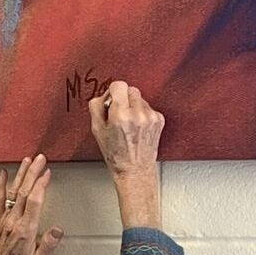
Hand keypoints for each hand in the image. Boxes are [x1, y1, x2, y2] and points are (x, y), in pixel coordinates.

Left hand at [0, 154, 63, 254]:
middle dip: (33, 172)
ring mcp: (6, 218)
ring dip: (21, 174)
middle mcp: (14, 220)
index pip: (34, 201)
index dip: (41, 184)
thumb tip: (58, 230)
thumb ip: (49, 244)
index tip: (47, 173)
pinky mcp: (0, 219)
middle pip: (24, 191)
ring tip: (27, 160)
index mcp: (26, 228)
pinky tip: (2, 173)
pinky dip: (0, 185)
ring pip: (13, 191)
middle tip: (40, 158)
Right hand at [88, 82, 164, 228]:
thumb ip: (96, 106)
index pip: (119, 85)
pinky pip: (148, 107)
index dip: (112, 91)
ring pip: (140, 98)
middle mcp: (138, 114)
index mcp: (121, 115)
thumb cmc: (115, 153)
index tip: (111, 100)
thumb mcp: (96, 129)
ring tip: (129, 123)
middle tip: (118, 113)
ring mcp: (151, 117)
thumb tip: (104, 94)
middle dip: (123, 98)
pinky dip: (142, 113)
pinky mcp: (159, 120)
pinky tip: (137, 127)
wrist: (134, 169)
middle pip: (130, 89)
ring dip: (133, 106)